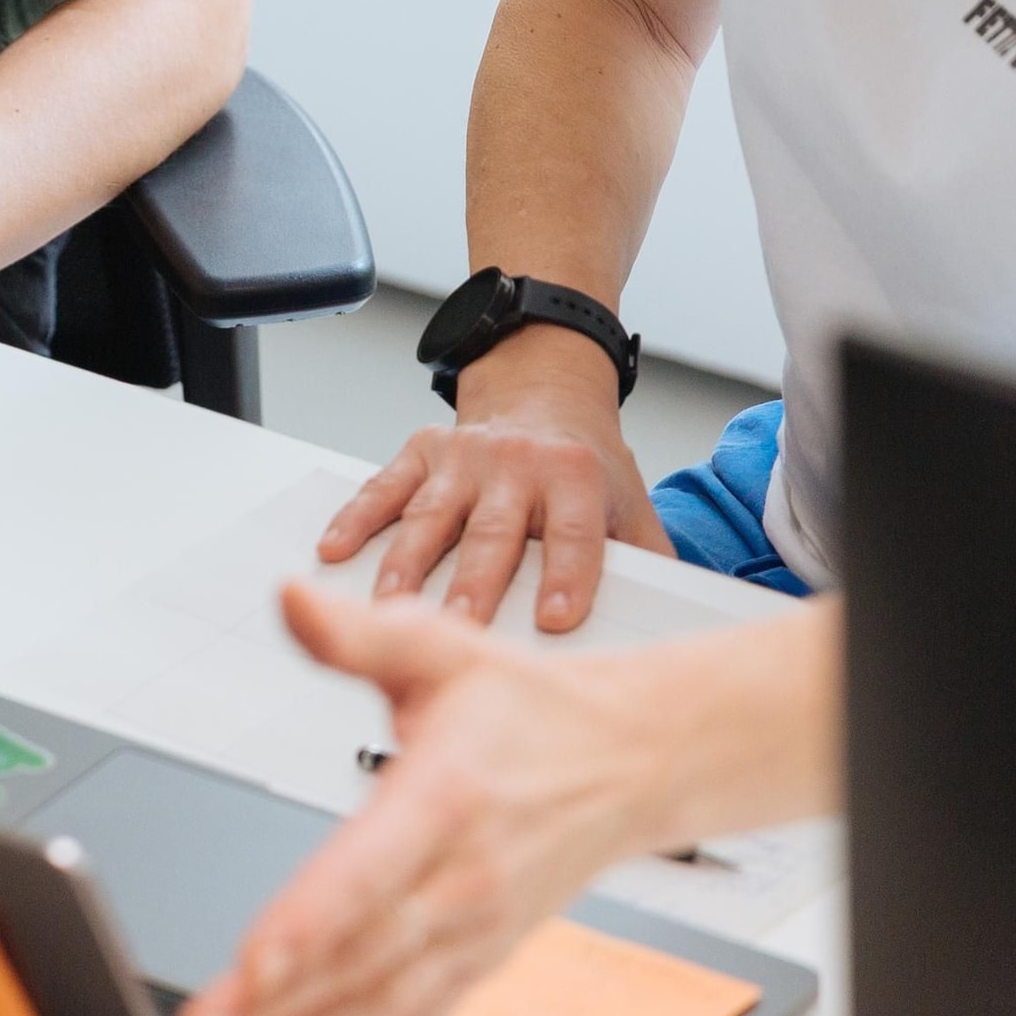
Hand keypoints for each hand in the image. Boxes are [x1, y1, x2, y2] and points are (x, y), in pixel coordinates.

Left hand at [181, 583, 683, 1015]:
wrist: (634, 760)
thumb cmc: (533, 707)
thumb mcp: (446, 650)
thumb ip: (359, 633)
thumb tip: (290, 598)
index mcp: (448, 796)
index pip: (371, 870)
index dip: (313, 920)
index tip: (258, 960)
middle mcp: (465, 876)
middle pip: (363, 952)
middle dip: (280, 997)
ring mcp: (475, 926)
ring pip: (384, 994)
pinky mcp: (481, 954)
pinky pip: (415, 1006)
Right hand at [316, 327, 664, 631]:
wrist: (543, 385)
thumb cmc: (583, 461)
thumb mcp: (629, 499)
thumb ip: (648, 558)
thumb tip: (681, 624)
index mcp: (574, 477)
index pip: (576, 533)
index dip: (569, 576)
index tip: (557, 621)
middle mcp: (517, 465)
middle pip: (494, 532)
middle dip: (477, 583)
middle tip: (460, 630)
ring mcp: (464, 458)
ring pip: (432, 515)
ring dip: (409, 563)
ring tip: (392, 607)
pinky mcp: (422, 452)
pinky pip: (384, 488)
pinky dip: (356, 519)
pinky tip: (334, 550)